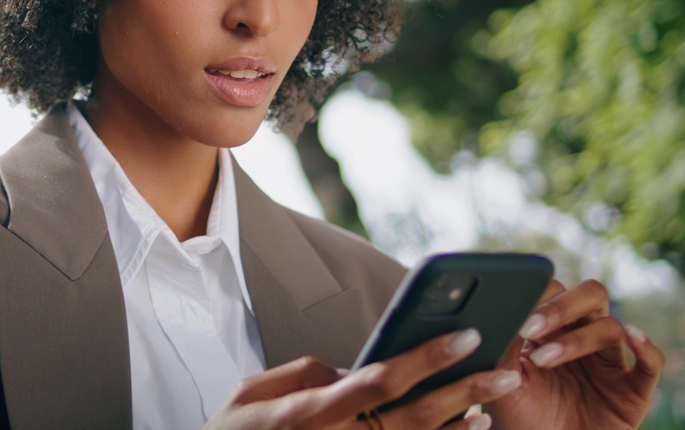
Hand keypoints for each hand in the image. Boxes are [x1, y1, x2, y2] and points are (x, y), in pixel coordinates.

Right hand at [205, 329, 521, 429]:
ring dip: (463, 422)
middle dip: (465, 389)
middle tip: (505, 368)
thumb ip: (302, 374)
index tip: (464, 334)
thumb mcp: (250, 393)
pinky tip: (470, 427)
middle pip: (416, 416)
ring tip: (495, 397)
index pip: (380, 381)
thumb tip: (348, 369)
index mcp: (310, 413)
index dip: (426, 359)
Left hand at [485, 279, 663, 429]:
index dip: (539, 295)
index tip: (516, 313)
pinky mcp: (632, 390)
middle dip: (561, 307)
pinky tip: (634, 336)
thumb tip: (502, 309)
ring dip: (577, 340)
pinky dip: (647, 348)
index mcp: (551, 328)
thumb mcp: (501, 378)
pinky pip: (651, 364)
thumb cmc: (517, 416)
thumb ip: (504, 343)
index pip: (555, 291)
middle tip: (531, 328)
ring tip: (543, 360)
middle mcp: (583, 338)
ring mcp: (609, 362)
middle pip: (590, 297)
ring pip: (610, 328)